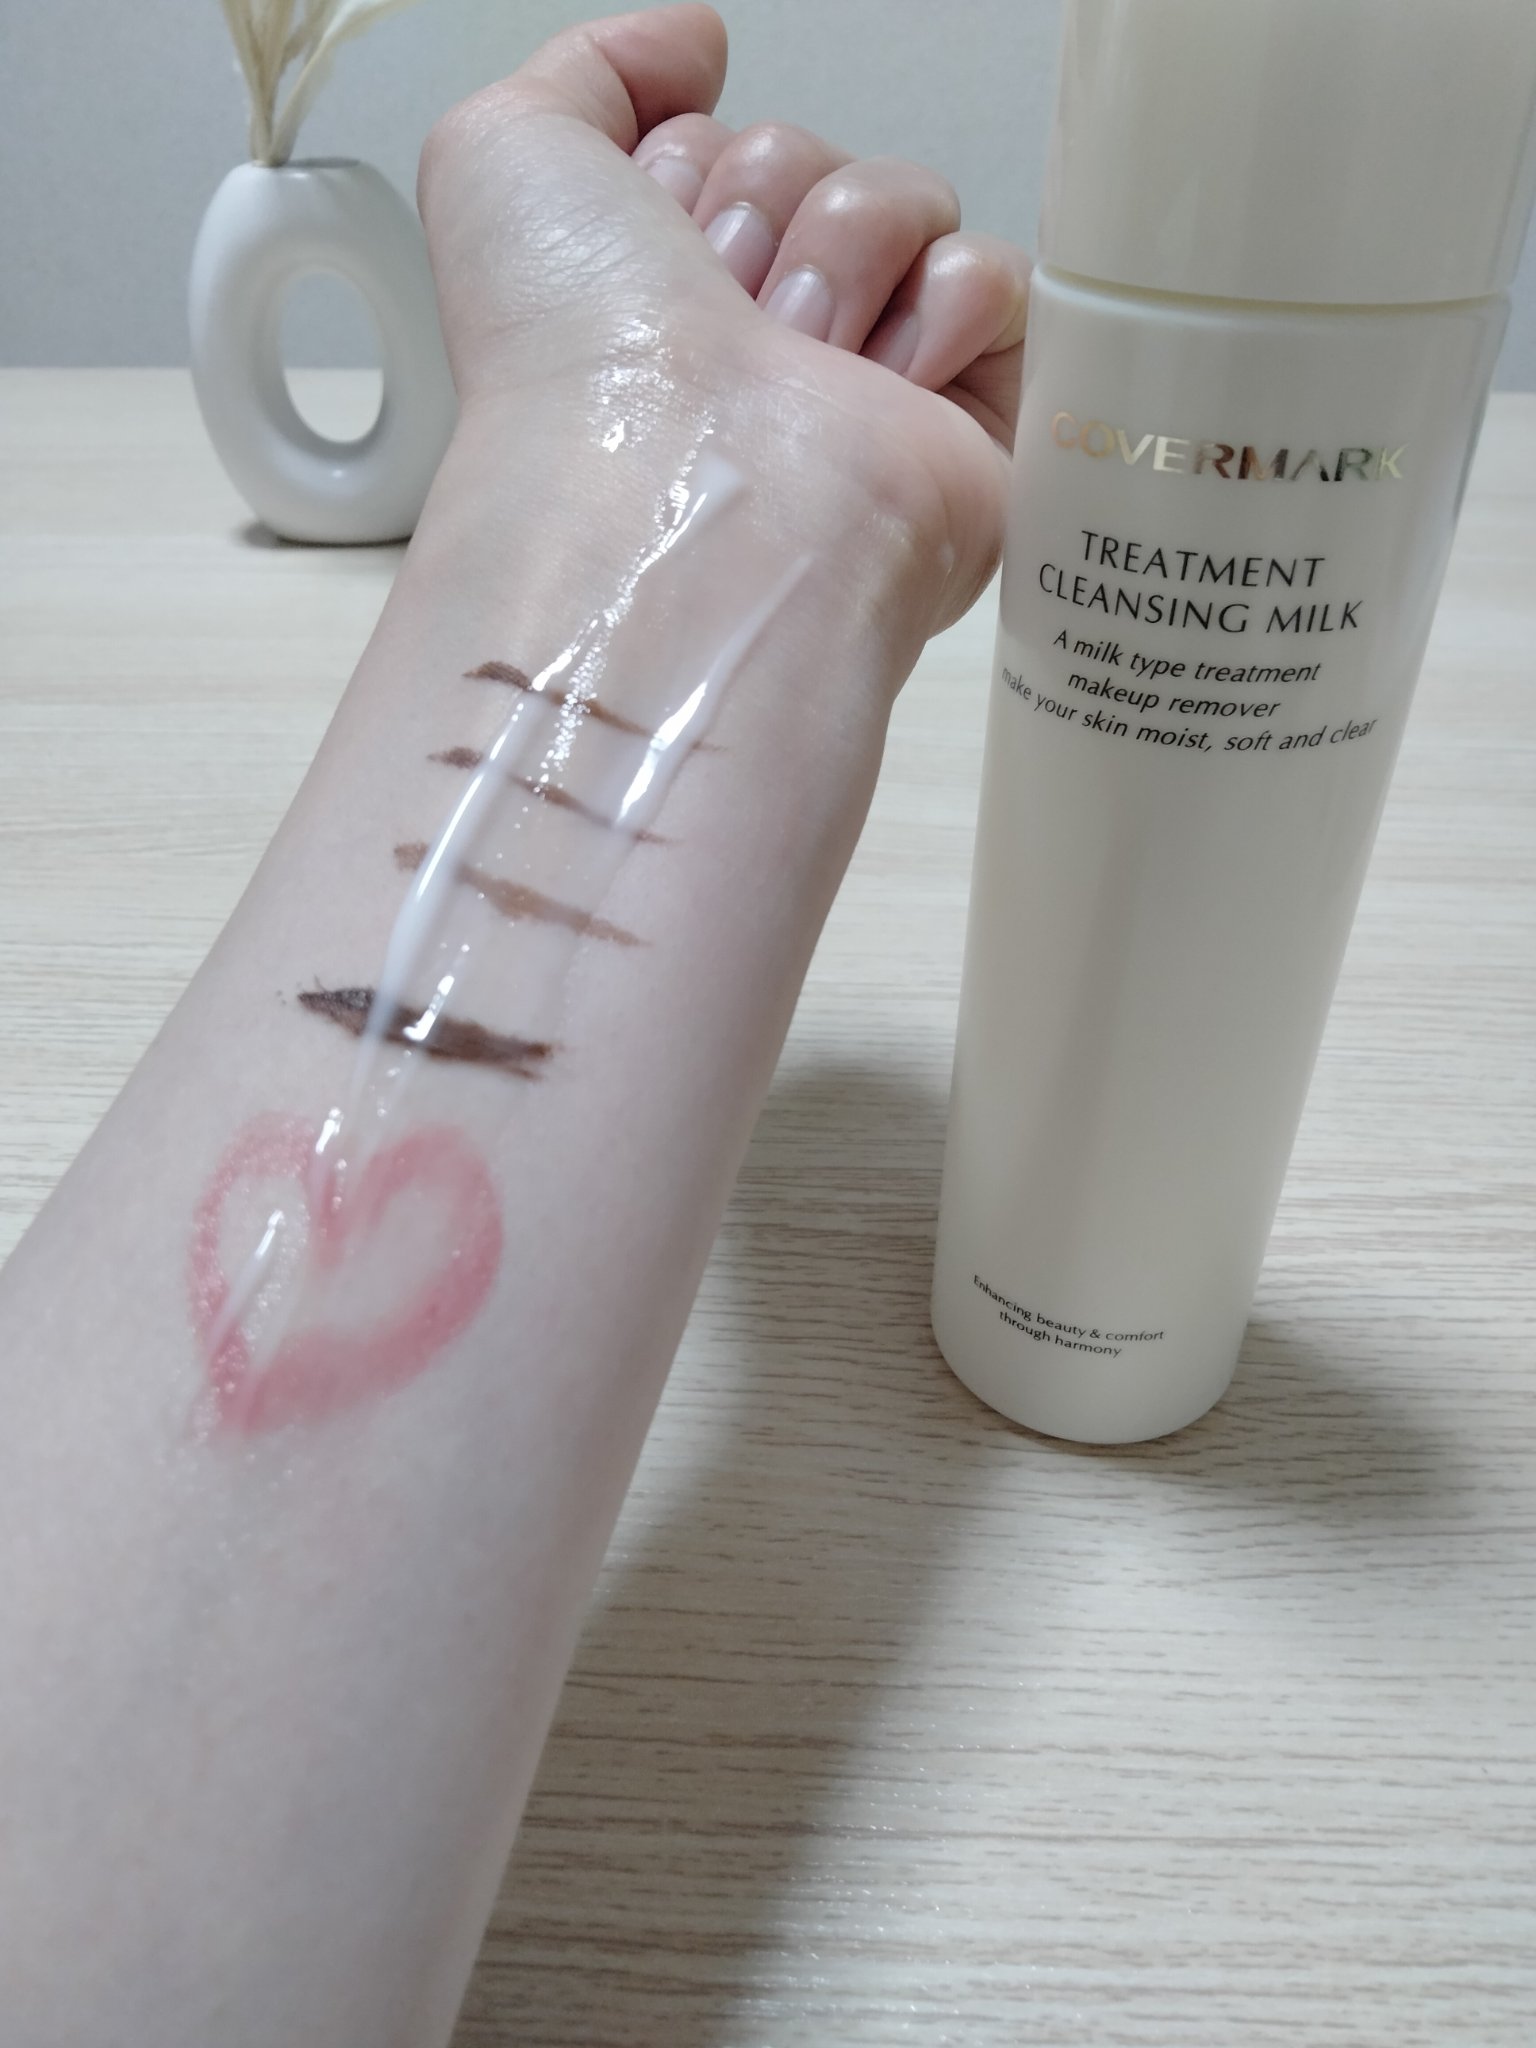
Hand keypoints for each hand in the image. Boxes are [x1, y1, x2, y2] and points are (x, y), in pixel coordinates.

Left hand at [417, 4, 1029, 637]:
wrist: (681, 492)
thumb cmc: (579, 365)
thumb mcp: (505, 158)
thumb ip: (590, 68)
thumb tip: (698, 41)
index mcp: (661, 297)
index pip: (721, 148)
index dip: (683, 167)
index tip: (647, 242)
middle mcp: (761, 343)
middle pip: (812, 165)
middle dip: (763, 207)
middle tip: (726, 312)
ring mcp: (868, 387)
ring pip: (905, 202)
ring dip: (843, 251)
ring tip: (798, 360)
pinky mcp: (968, 428)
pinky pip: (1000, 277)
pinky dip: (948, 302)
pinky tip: (884, 383)